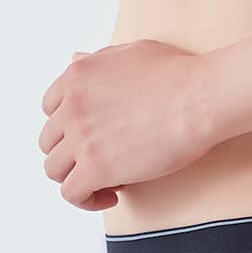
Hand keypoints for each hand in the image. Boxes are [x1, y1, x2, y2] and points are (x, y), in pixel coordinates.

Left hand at [38, 39, 216, 210]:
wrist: (201, 97)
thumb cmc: (179, 74)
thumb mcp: (130, 52)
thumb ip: (97, 60)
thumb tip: (75, 58)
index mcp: (77, 76)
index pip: (51, 109)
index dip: (71, 128)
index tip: (94, 138)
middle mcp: (71, 105)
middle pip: (50, 142)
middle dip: (73, 155)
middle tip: (104, 162)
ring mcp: (81, 137)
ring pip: (55, 170)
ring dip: (78, 178)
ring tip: (108, 182)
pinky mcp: (95, 167)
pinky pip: (72, 194)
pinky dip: (87, 200)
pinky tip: (113, 195)